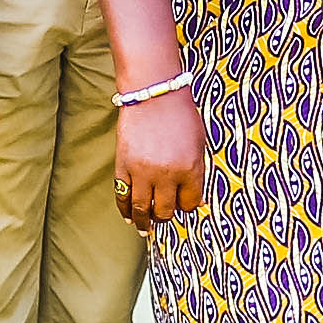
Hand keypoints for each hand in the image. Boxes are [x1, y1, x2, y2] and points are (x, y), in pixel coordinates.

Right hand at [112, 88, 205, 230]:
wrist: (154, 94)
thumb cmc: (181, 117)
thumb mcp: (199, 145)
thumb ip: (198, 174)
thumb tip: (198, 203)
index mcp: (190, 169)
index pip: (190, 204)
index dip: (188, 206)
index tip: (184, 204)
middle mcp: (167, 174)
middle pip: (166, 210)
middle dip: (165, 215)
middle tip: (163, 216)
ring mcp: (143, 171)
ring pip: (142, 209)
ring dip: (144, 222)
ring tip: (145, 229)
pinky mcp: (123, 165)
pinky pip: (123, 195)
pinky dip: (125, 209)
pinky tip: (129, 216)